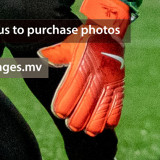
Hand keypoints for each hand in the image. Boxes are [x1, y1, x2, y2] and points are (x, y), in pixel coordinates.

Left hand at [40, 0, 131, 136]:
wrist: (110, 28)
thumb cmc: (85, 37)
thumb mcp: (69, 42)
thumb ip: (56, 52)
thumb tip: (40, 55)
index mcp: (82, 64)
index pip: (72, 88)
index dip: (65, 103)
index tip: (59, 113)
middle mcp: (97, 73)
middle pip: (87, 100)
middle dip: (79, 116)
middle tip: (72, 126)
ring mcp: (110, 79)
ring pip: (104, 104)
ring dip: (97, 120)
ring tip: (89, 131)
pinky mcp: (119, 82)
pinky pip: (118, 100)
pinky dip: (114, 114)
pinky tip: (108, 125)